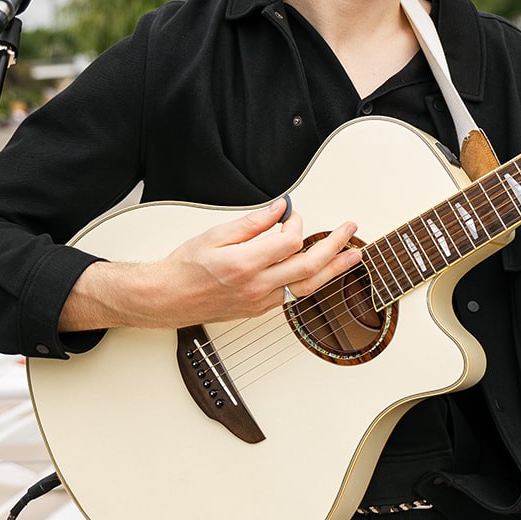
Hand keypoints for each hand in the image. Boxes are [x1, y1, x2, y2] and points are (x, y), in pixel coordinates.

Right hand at [60, 197, 361, 332]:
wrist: (167, 298)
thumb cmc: (185, 266)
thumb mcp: (215, 235)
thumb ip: (252, 223)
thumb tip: (279, 209)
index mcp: (244, 264)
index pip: (289, 243)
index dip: (297, 224)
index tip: (294, 214)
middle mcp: (256, 287)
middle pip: (308, 267)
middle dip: (335, 247)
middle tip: (350, 231)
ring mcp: (260, 302)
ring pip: (306, 286)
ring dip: (333, 270)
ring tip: (353, 256)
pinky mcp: (259, 310)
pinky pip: (292, 295)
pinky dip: (309, 280)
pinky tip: (320, 270)